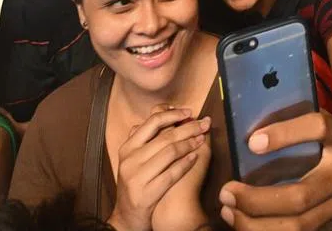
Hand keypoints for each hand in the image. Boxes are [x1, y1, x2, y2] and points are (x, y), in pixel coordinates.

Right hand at [109, 108, 211, 230]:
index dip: (173, 114)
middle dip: (188, 128)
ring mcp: (137, 177)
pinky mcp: (146, 194)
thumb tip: (169, 113)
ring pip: (169, 152)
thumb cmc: (137, 183)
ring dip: (189, 144)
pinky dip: (185, 163)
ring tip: (201, 139)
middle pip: (165, 136)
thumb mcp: (134, 158)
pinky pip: (171, 174)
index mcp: (127, 147)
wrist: (127, 218)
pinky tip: (195, 157)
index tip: (189, 112)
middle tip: (203, 124)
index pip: (152, 122)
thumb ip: (146, 137)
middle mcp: (130, 159)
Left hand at [219, 112, 331, 229]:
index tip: (252, 142)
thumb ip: (299, 129)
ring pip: (299, 225)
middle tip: (227, 192)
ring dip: (258, 223)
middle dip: (257, 199)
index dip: (286, 134)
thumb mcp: (328, 126)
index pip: (319, 129)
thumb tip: (249, 135)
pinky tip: (248, 227)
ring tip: (230, 212)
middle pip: (300, 195)